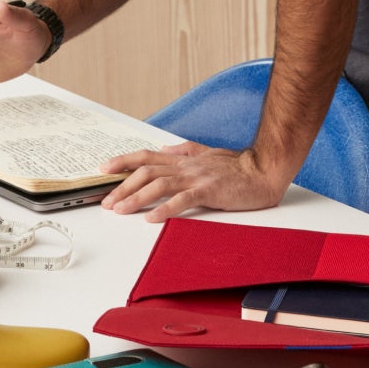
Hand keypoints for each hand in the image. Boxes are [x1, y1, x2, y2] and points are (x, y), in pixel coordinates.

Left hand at [98, 142, 288, 220]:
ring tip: (120, 210)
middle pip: (145, 172)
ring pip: (158, 185)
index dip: (122, 161)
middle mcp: (185, 166)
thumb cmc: (239, 166)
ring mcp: (196, 177)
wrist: (265, 170)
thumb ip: (185, 150)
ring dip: (136, 198)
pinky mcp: (209, 191)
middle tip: (106, 201)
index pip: (146, 157)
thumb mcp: (208, 153)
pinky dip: (164, 209)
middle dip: (122, 186)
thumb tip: (164, 149)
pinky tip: (151, 218)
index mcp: (183, 159)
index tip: (104, 169)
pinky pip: (182, 200)